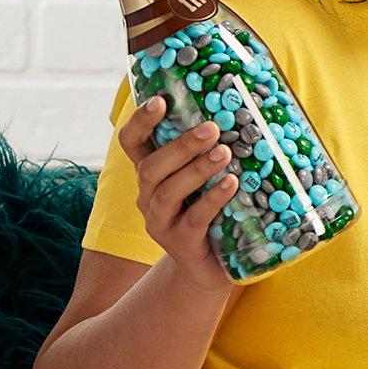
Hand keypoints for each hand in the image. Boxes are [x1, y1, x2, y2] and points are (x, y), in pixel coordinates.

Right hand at [120, 96, 237, 292]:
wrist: (210, 267)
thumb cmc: (210, 212)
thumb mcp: (203, 180)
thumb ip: (206, 151)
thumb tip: (236, 110)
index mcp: (150, 175)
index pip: (132, 143)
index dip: (140, 121)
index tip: (160, 100)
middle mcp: (148, 197)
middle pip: (151, 166)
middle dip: (180, 145)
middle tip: (211, 128)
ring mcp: (161, 222)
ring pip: (168, 191)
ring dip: (196, 169)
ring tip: (224, 153)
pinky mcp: (181, 243)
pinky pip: (194, 218)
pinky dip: (213, 199)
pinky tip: (231, 184)